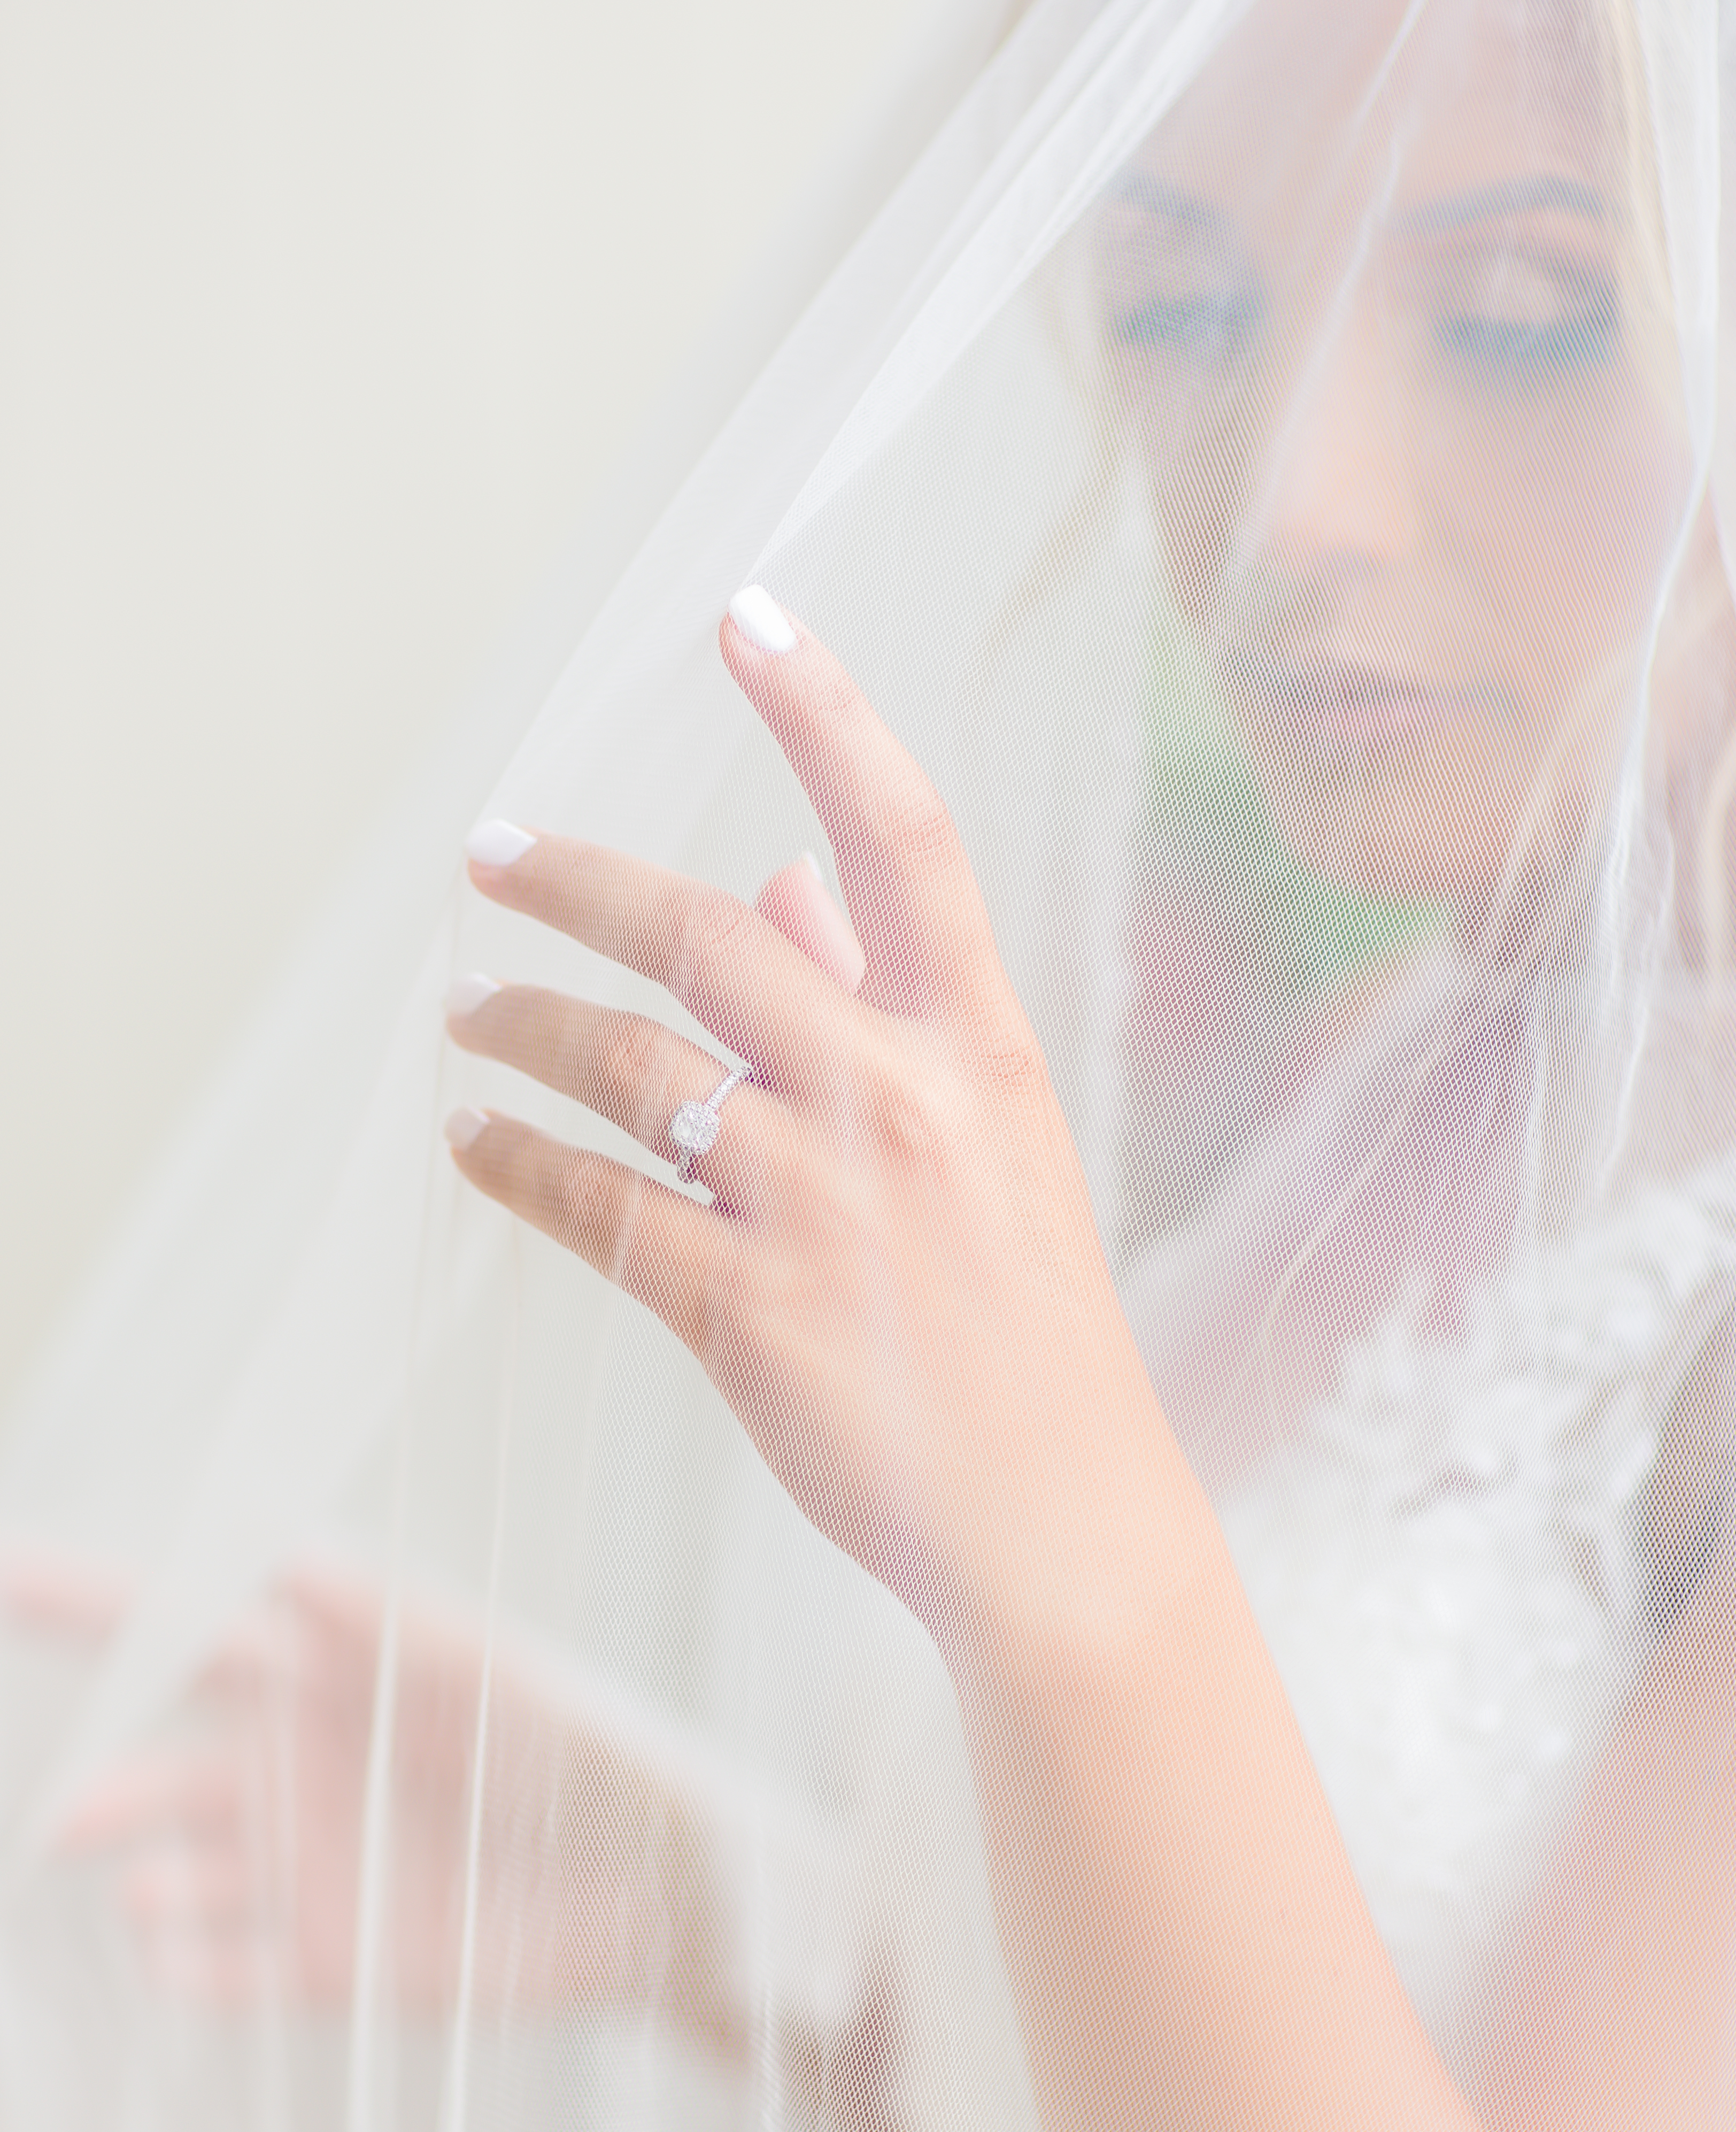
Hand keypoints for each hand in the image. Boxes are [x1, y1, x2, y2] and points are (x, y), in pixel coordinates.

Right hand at [1, 1549, 731, 2024]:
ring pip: (185, 1874)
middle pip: (168, 1764)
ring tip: (155, 1889)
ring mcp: (314, 1867)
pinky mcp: (334, 1961)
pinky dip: (196, 1968)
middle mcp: (310, 1768)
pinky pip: (234, 1970)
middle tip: (64, 1818)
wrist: (670, 1895)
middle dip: (107, 1782)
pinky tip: (181, 1957)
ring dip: (153, 1882)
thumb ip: (395, 1630)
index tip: (2, 1570)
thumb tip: (290, 1554)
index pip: (195, 1624)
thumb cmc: (599, 1759)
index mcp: (339, 1677)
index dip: (92, 1600)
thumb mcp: (506, 1684)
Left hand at [448, 601, 1180, 1649]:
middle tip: (491, 856)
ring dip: (522, 1024)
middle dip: (576, 882)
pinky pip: (597, 1207)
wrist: (1060, 1517)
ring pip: (627, 1065)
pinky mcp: (749, 1312)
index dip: (823, 710)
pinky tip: (474, 1142)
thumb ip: (886, 999)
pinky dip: (518, 1164)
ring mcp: (820, 1205)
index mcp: (973, 1043)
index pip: (905, 833)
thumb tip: (788, 876)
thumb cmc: (1029, 1324)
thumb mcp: (992, 1140)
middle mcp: (897, 1100)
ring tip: (465, 1013)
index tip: (743, 615)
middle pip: (707, 935)